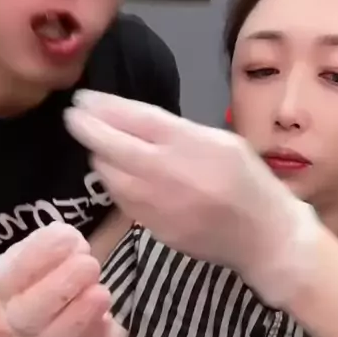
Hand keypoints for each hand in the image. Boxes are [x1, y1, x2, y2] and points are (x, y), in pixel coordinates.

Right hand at [0, 223, 119, 336]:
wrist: (64, 335)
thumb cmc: (63, 283)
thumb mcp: (64, 256)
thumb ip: (76, 237)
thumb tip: (114, 210)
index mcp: (8, 278)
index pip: (14, 267)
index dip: (41, 251)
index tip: (71, 235)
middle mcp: (15, 311)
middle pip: (27, 307)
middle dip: (60, 282)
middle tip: (90, 262)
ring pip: (48, 333)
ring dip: (76, 310)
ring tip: (100, 290)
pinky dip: (89, 331)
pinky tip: (105, 316)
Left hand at [64, 91, 317, 305]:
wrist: (264, 236)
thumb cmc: (249, 182)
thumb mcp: (222, 142)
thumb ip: (180, 130)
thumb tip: (134, 120)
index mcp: (188, 143)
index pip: (133, 118)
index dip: (102, 107)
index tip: (82, 99)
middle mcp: (167, 172)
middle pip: (110, 145)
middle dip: (86, 129)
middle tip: (73, 118)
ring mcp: (157, 204)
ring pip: (109, 176)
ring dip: (98, 157)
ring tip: (96, 145)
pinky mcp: (154, 228)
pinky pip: (122, 201)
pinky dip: (114, 184)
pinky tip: (115, 174)